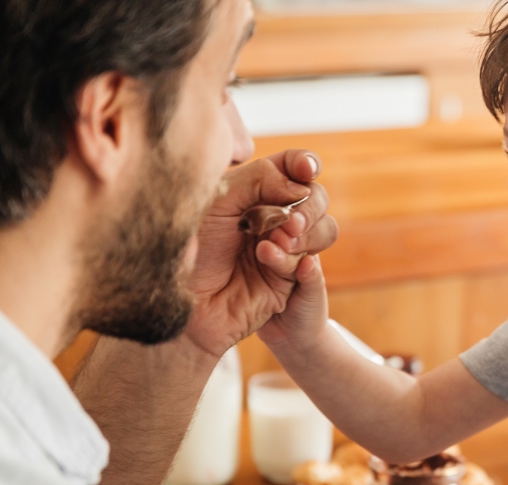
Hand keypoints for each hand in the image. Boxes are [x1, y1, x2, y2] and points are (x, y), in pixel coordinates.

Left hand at [182, 149, 337, 358]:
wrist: (182, 299)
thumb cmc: (192, 246)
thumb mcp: (219, 199)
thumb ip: (260, 179)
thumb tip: (301, 186)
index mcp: (255, 192)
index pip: (293, 166)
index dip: (305, 163)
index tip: (305, 169)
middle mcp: (273, 217)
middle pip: (317, 196)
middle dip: (310, 204)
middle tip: (291, 219)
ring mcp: (284, 248)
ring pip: (325, 229)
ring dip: (307, 231)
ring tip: (277, 240)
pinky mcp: (289, 279)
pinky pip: (309, 263)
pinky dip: (288, 257)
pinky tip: (263, 257)